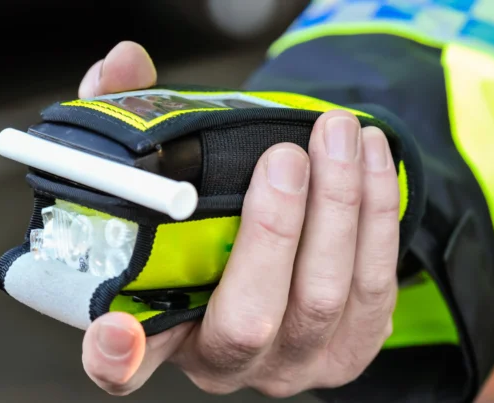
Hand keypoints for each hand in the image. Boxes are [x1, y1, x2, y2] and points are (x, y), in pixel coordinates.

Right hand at [80, 41, 399, 397]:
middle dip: (275, 230)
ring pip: (327, 296)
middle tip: (286, 156)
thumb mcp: (169, 179)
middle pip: (252, 319)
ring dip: (340, 206)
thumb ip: (138, 124)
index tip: (120, 328)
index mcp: (165, 330)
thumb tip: (123, 66)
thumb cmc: (215, 218)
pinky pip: (375, 284)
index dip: (116, 355)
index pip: (124, 365)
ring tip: (338, 134)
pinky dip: (377, 214)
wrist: (278, 245)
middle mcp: (229, 359)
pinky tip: (370, 159)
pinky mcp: (352, 344)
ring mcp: (296, 359)